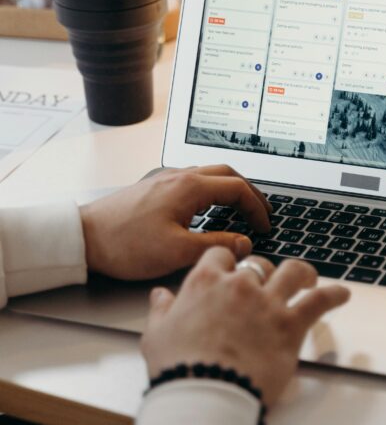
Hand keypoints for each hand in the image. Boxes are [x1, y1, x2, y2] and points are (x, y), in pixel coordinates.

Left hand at [80, 165, 270, 280]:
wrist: (83, 237)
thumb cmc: (124, 244)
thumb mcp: (176, 251)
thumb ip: (216, 245)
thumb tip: (244, 243)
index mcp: (189, 187)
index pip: (238, 188)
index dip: (257, 207)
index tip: (265, 225)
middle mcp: (179, 176)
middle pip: (227, 173)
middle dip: (249, 191)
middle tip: (261, 211)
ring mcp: (165, 180)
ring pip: (209, 174)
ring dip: (230, 189)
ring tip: (240, 210)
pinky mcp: (154, 188)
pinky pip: (193, 181)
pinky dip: (211, 191)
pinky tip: (208, 210)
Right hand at [141, 249, 349, 407]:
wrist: (206, 392)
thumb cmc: (178, 367)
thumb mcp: (156, 336)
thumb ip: (161, 310)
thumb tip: (160, 295)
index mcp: (206, 282)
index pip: (220, 256)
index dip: (226, 262)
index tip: (230, 270)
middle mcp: (239, 285)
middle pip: (258, 264)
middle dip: (263, 271)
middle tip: (267, 282)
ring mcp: (268, 302)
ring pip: (293, 272)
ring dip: (302, 272)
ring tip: (308, 277)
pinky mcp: (291, 324)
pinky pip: (320, 301)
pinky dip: (334, 295)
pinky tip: (342, 294)